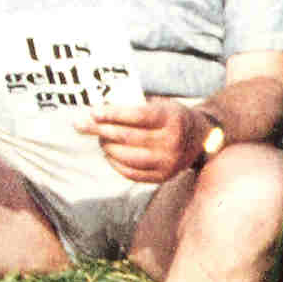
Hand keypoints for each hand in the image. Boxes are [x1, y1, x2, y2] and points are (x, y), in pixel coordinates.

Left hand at [81, 98, 207, 184]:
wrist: (200, 139)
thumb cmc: (172, 117)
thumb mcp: (162, 104)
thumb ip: (136, 106)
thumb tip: (99, 111)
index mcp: (172, 118)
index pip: (138, 116)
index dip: (114, 114)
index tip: (94, 112)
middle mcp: (172, 141)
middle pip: (128, 137)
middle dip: (101, 130)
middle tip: (82, 125)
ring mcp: (168, 162)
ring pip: (126, 156)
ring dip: (107, 147)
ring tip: (100, 139)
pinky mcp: (162, 176)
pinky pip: (131, 173)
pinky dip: (115, 163)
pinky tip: (110, 154)